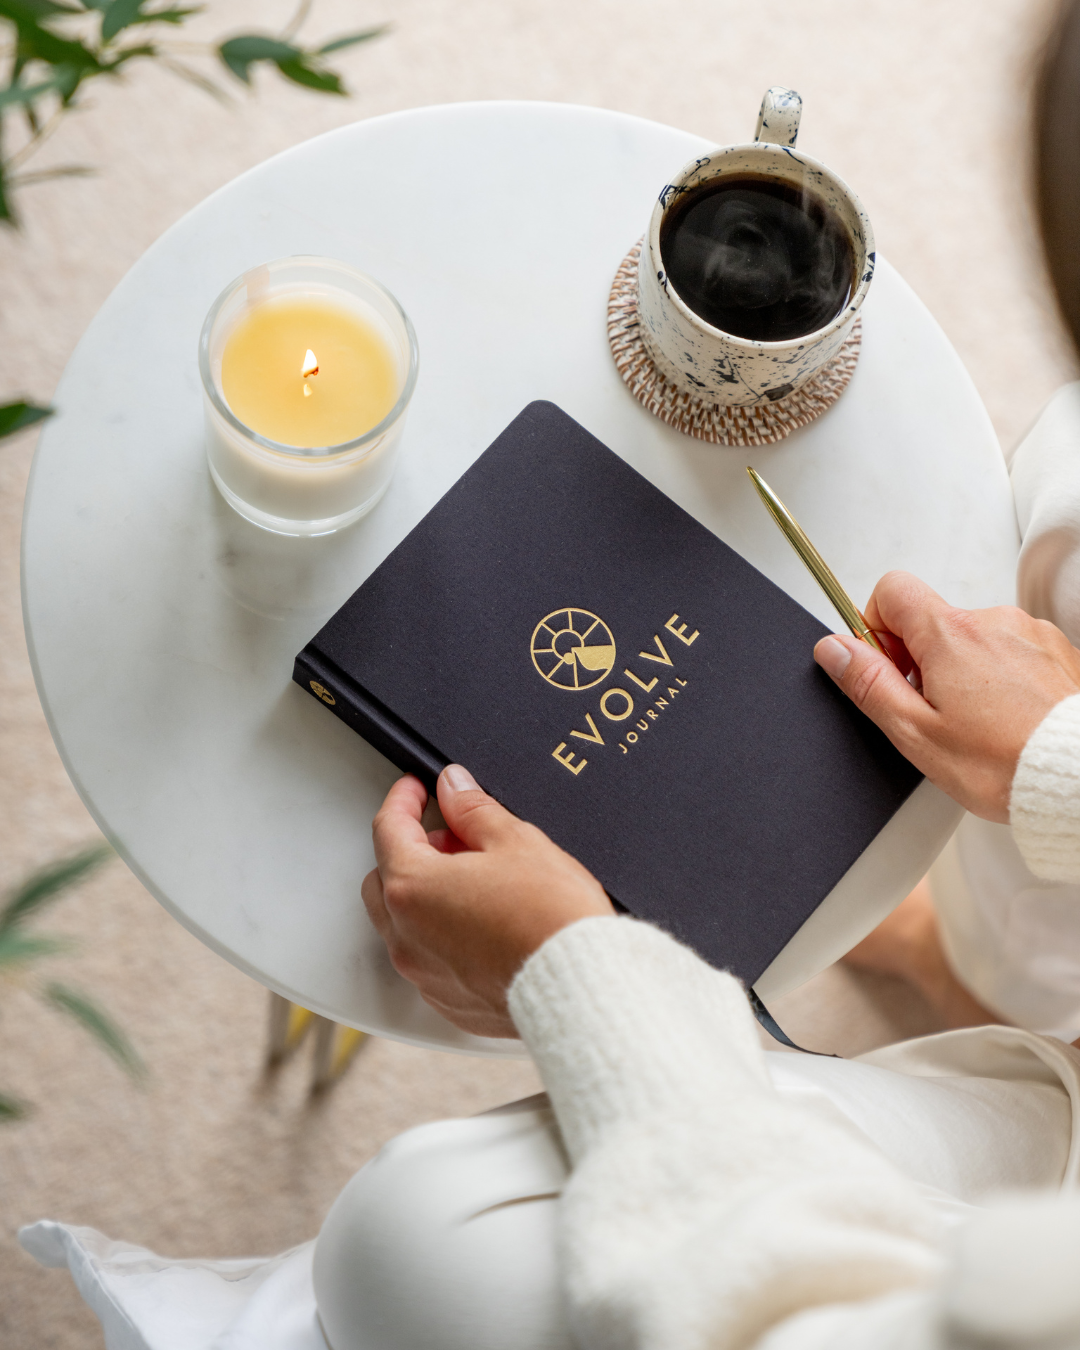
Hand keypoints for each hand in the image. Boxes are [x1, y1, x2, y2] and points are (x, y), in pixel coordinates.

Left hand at [362, 765, 614, 1037]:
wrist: (582, 987)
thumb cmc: (551, 919)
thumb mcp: (515, 841)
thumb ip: (473, 809)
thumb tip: (454, 788)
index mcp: (413, 888)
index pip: (388, 829)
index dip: (403, 799)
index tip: (416, 788)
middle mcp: (406, 936)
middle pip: (384, 878)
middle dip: (409, 850)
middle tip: (450, 835)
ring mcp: (424, 975)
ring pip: (401, 923)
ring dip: (423, 895)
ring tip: (473, 881)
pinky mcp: (448, 1001)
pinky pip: (428, 959)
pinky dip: (441, 936)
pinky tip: (481, 924)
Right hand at [813, 571, 1079, 821]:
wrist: (1079, 778)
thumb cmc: (1005, 762)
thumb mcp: (915, 731)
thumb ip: (868, 683)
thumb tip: (833, 649)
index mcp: (950, 635)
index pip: (891, 590)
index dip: (876, 626)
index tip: (887, 667)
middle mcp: (992, 621)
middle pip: (932, 619)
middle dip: (920, 660)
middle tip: (932, 711)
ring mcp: (1029, 633)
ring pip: (972, 638)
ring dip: (963, 670)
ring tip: (977, 722)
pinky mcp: (1056, 651)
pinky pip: (1011, 651)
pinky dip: (1001, 678)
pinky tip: (1006, 718)